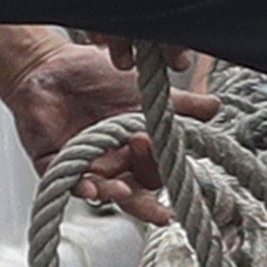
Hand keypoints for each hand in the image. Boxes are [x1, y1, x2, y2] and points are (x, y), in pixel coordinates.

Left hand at [0, 34, 208, 217]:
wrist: (51, 65)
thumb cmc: (97, 77)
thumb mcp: (143, 89)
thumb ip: (179, 103)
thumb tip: (215, 107)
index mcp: (135, 152)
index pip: (155, 173)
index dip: (162, 169)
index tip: (160, 145)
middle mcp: (112, 166)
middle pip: (132, 194)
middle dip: (143, 202)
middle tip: (153, 197)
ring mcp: (83, 168)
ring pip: (102, 192)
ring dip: (112, 193)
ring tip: (119, 191)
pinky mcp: (53, 166)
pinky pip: (66, 183)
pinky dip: (79, 186)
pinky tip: (88, 187)